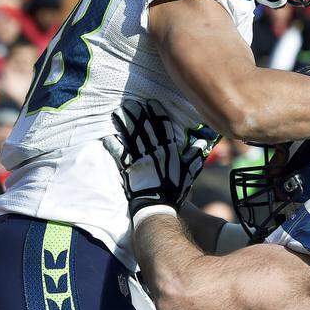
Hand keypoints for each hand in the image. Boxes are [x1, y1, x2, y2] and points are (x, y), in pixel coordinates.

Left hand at [109, 99, 220, 217]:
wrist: (158, 206)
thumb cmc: (174, 190)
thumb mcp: (188, 173)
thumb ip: (194, 157)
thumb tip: (201, 143)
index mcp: (168, 151)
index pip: (163, 128)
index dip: (157, 114)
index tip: (152, 103)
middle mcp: (154, 151)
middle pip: (145, 129)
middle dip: (138, 115)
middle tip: (131, 103)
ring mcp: (140, 159)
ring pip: (131, 137)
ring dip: (124, 124)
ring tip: (118, 113)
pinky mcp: (128, 168)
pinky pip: (119, 154)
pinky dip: (113, 145)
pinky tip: (107, 137)